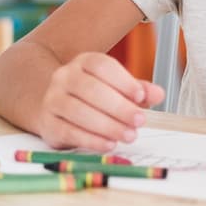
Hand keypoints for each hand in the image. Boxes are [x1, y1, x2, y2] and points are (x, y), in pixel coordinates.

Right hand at [38, 52, 164, 150]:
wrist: (55, 105)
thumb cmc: (93, 95)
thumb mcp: (117, 87)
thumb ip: (139, 90)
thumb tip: (158, 94)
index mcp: (84, 62)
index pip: (102, 66)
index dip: (124, 81)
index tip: (141, 97)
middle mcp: (65, 77)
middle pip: (91, 90)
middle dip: (119, 108)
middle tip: (139, 121)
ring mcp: (52, 99)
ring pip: (79, 112)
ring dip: (108, 126)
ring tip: (129, 135)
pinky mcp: (47, 123)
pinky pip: (69, 132)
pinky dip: (92, 140)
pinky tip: (109, 144)